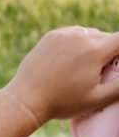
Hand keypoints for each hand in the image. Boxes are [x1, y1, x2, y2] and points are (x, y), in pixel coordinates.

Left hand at [4, 27, 118, 124]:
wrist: (26, 99)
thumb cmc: (62, 102)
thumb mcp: (97, 98)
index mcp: (96, 50)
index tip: (117, 62)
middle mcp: (81, 36)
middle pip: (106, 37)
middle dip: (109, 51)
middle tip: (102, 71)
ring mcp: (64, 34)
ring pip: (89, 34)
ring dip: (93, 45)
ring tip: (85, 66)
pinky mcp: (51, 36)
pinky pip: (72, 34)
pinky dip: (76, 43)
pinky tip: (71, 60)